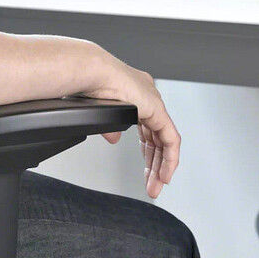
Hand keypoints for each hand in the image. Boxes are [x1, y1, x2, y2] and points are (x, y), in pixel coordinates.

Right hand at [84, 56, 179, 199]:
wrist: (90, 72)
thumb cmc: (87, 84)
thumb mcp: (100, 114)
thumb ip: (110, 127)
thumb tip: (113, 138)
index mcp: (135, 94)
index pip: (147, 129)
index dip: (148, 152)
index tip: (146, 171)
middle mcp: (148, 97)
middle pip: (156, 139)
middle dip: (154, 165)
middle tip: (152, 185)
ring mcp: (154, 103)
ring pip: (165, 142)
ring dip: (161, 166)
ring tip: (157, 185)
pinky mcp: (157, 110)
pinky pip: (171, 140)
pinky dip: (169, 159)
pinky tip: (164, 174)